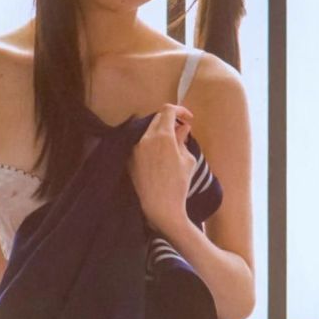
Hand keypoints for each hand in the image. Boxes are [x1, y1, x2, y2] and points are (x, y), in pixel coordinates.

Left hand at [127, 104, 196, 234]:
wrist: (160, 208)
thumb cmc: (179, 185)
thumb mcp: (188, 160)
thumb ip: (183, 139)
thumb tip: (183, 127)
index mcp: (162, 136)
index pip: (168, 110)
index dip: (180, 110)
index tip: (188, 118)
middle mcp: (145, 139)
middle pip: (157, 118)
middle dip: (170, 121)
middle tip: (181, 131)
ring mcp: (135, 149)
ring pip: (148, 130)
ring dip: (160, 132)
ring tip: (171, 145)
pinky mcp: (130, 159)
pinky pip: (141, 143)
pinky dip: (151, 143)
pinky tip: (159, 156)